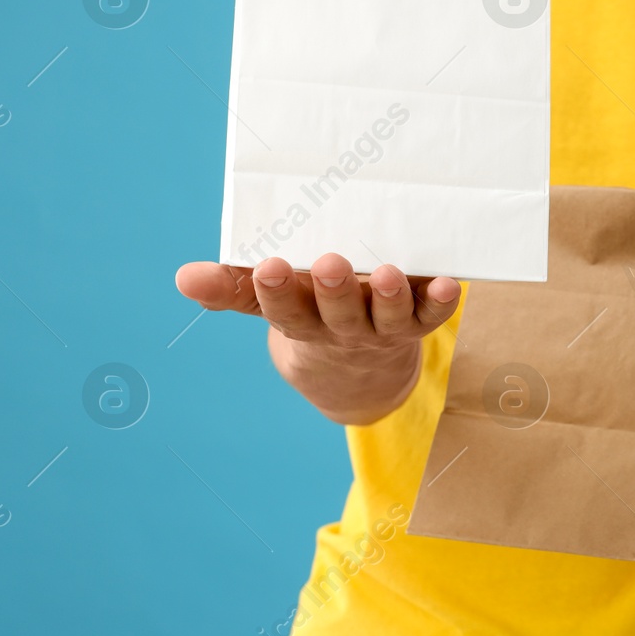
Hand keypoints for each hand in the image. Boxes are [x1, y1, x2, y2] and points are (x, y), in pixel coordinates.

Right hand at [175, 254, 460, 425]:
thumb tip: (183, 278)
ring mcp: (382, 330)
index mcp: (303, 323)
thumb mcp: (271, 302)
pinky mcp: (418, 324)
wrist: (359, 372)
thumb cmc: (309, 315)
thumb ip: (233, 288)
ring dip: (388, 298)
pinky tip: (450, 283)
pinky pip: (432, 317)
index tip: (270, 265)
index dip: (277, 292)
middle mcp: (343, 330)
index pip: (285, 311)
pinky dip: (441, 302)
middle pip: (338, 315)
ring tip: (386, 274)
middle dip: (333, 291)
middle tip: (330, 263)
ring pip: (387, 319)